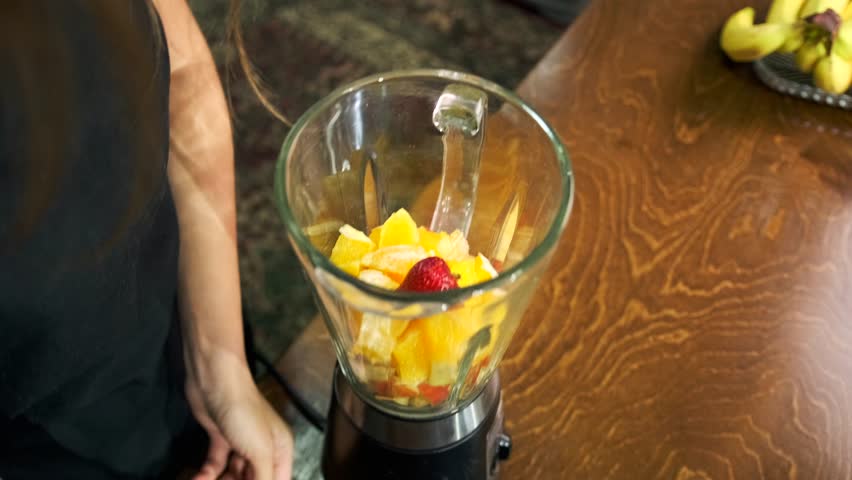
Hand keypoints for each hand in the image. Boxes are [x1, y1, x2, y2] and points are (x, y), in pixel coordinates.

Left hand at [185, 349, 292, 479]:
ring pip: (232, 476)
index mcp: (280, 450)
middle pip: (252, 479)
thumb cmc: (244, 409)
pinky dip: (205, 476)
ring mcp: (241, 444)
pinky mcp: (220, 440)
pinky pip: (215, 467)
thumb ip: (264, 478)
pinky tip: (197, 479)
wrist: (215, 382)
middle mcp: (263, 448)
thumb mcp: (261, 451)